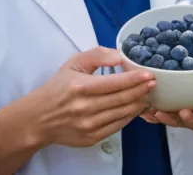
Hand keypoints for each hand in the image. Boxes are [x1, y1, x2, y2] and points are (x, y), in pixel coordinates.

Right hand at [25, 46, 155, 147]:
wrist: (38, 119)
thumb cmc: (58, 88)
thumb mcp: (73, 63)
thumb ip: (97, 55)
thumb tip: (119, 56)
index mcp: (80, 87)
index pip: (115, 83)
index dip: (135, 79)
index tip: (149, 74)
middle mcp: (85, 107)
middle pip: (122, 99)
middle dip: (142, 90)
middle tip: (154, 83)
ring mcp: (88, 125)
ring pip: (122, 113)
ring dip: (139, 104)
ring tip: (149, 95)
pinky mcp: (91, 138)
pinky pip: (117, 126)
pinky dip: (129, 117)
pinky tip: (135, 108)